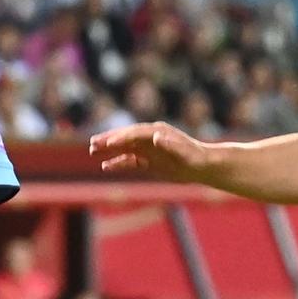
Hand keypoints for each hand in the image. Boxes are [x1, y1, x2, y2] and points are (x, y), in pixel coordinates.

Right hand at [89, 122, 214, 181]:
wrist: (205, 166)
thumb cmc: (196, 158)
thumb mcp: (185, 153)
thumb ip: (171, 145)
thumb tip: (155, 137)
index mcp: (158, 132)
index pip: (135, 133)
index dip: (121, 138)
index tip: (108, 144)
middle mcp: (151, 138)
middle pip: (126, 137)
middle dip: (109, 139)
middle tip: (92, 143)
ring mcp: (149, 149)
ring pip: (125, 148)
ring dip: (109, 149)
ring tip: (92, 150)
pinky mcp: (149, 160)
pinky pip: (130, 160)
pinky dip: (118, 162)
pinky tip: (106, 166)